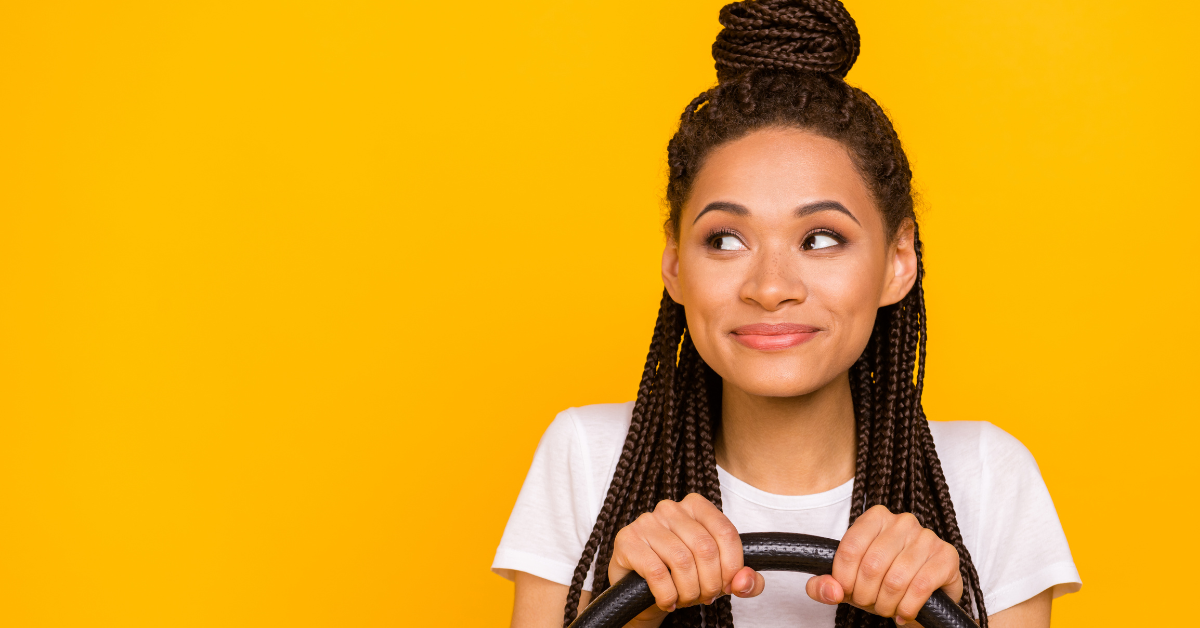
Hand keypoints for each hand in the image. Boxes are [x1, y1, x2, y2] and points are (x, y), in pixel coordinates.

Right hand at [609, 493, 764, 625]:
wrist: (637, 588)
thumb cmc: (680, 574)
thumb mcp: (716, 574)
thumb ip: (741, 578)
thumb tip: (746, 581)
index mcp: (696, 506)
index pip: (726, 532)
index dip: (732, 566)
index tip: (728, 586)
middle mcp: (670, 508)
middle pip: (705, 548)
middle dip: (710, 583)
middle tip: (705, 597)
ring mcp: (646, 522)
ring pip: (682, 560)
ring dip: (689, 591)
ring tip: (686, 599)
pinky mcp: (627, 540)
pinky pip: (657, 572)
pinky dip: (667, 595)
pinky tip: (667, 601)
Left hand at [806, 505, 963, 624]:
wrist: (924, 595)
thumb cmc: (883, 582)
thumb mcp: (849, 583)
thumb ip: (826, 586)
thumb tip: (831, 590)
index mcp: (875, 518)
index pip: (850, 548)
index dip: (844, 579)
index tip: (847, 592)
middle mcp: (902, 521)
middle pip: (872, 565)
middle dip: (866, 595)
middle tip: (870, 604)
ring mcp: (927, 536)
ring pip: (895, 579)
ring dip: (887, 604)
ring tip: (887, 608)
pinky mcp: (946, 556)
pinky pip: (920, 587)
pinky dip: (907, 607)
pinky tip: (904, 612)